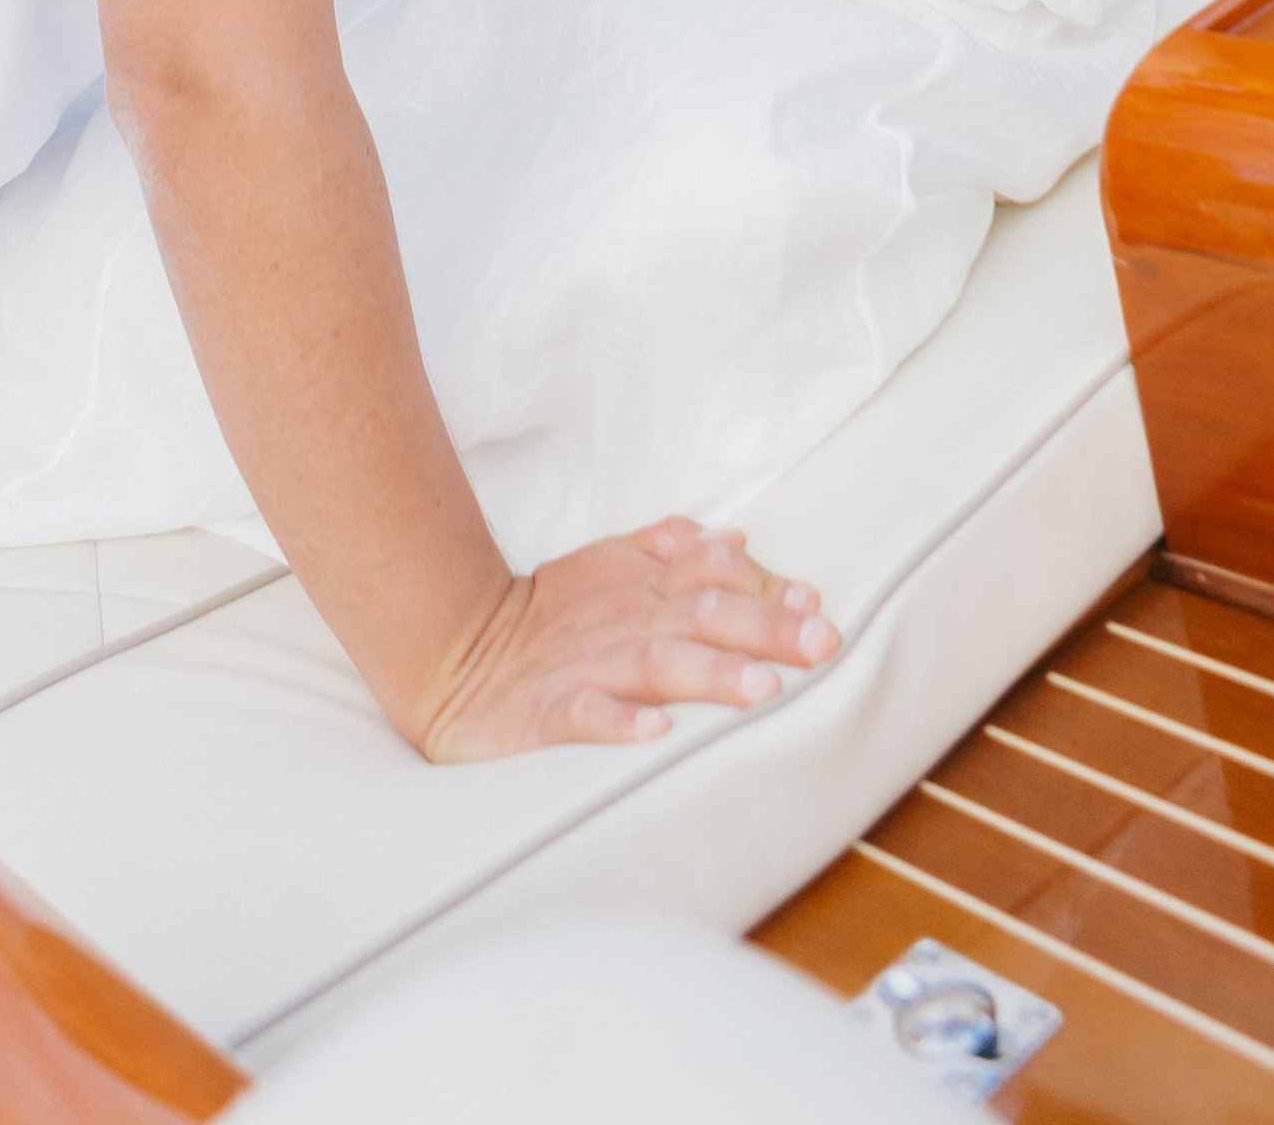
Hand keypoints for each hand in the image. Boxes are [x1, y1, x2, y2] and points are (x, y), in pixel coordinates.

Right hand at [414, 517, 837, 762]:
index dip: (764, 586)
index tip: (814, 602)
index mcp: (637, 585)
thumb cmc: (545, 616)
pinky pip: (585, 715)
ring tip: (761, 687)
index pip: (711, 574)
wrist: (453, 652)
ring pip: (656, 663)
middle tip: (820, 643)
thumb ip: (672, 549)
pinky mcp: (548, 711)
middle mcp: (622, 619)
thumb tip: (738, 539)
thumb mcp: (607, 566)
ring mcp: (587, 664)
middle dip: (764, 626)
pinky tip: (654, 734)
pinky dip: (620, 722)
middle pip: (700, 614)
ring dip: (711, 673)